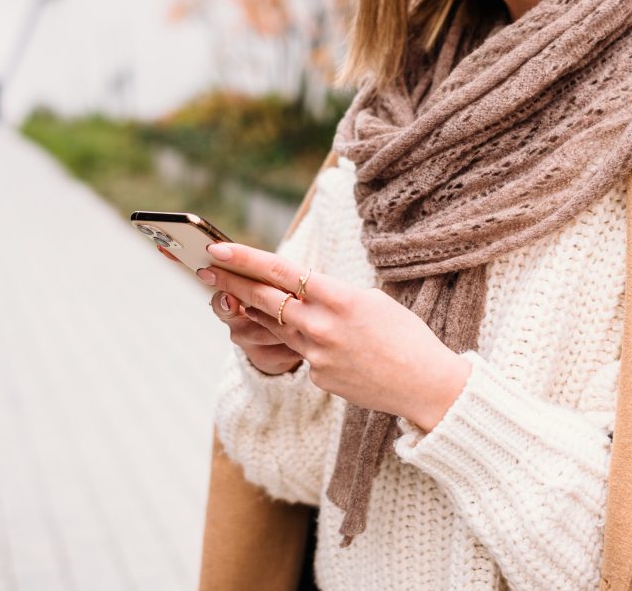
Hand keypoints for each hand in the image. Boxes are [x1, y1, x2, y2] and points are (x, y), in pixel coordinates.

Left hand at [196, 242, 471, 430]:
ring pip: (275, 327)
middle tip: (205, 270)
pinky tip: (331, 345)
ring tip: (230, 296)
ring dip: (252, 311)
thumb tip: (302, 294)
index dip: (245, 259)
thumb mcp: (372, 301)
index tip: (218, 247)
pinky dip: (305, 344)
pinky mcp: (318, 378)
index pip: (281, 272)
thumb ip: (332, 295)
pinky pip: (302, 354)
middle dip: (231, 282)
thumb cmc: (406, 336)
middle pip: (264, 299)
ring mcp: (317, 355)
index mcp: (339, 298)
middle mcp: (321, 326)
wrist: (426, 384)